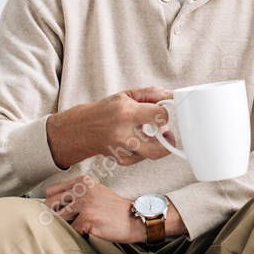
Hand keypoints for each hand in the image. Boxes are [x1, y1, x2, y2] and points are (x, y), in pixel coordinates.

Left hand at [45, 174, 140, 243]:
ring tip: (84, 223)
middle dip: (57, 214)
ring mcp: (84, 203)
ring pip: (60, 218)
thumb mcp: (96, 192)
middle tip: (71, 219)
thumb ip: (76, 193)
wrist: (134, 219)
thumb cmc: (115, 209)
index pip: (53, 190)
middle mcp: (82, 189)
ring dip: (69, 224)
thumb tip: (51, 203)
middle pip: (51, 204)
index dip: (54, 202)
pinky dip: (79, 233)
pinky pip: (71, 230)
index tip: (60, 209)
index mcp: (83, 181)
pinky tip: (91, 229)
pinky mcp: (86, 218)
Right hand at [46, 86, 176, 168]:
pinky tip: (137, 142)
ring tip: (151, 135)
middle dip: (168, 141)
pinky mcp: (121, 160)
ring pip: (152, 154)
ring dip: (156, 145)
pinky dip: (144, 150)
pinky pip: (142, 158)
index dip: (166, 115)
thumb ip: (152, 94)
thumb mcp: (127, 95)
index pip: (159, 116)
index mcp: (126, 113)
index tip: (164, 113)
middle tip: (167, 134)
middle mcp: (123, 134)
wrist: (81, 129)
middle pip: (158, 148)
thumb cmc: (106, 110)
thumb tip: (172, 95)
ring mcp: (121, 150)